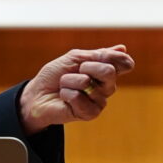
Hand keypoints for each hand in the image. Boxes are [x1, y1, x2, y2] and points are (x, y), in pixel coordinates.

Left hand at [18, 44, 133, 132]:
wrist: (38, 94)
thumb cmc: (55, 75)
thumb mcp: (75, 58)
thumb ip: (98, 55)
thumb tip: (123, 48)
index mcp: (105, 71)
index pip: (124, 63)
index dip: (111, 57)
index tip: (94, 57)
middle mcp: (107, 86)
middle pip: (109, 71)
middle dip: (86, 67)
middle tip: (76, 71)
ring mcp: (100, 100)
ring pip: (86, 83)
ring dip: (69, 81)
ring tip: (66, 87)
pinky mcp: (91, 113)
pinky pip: (79, 97)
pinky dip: (66, 94)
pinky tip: (65, 99)